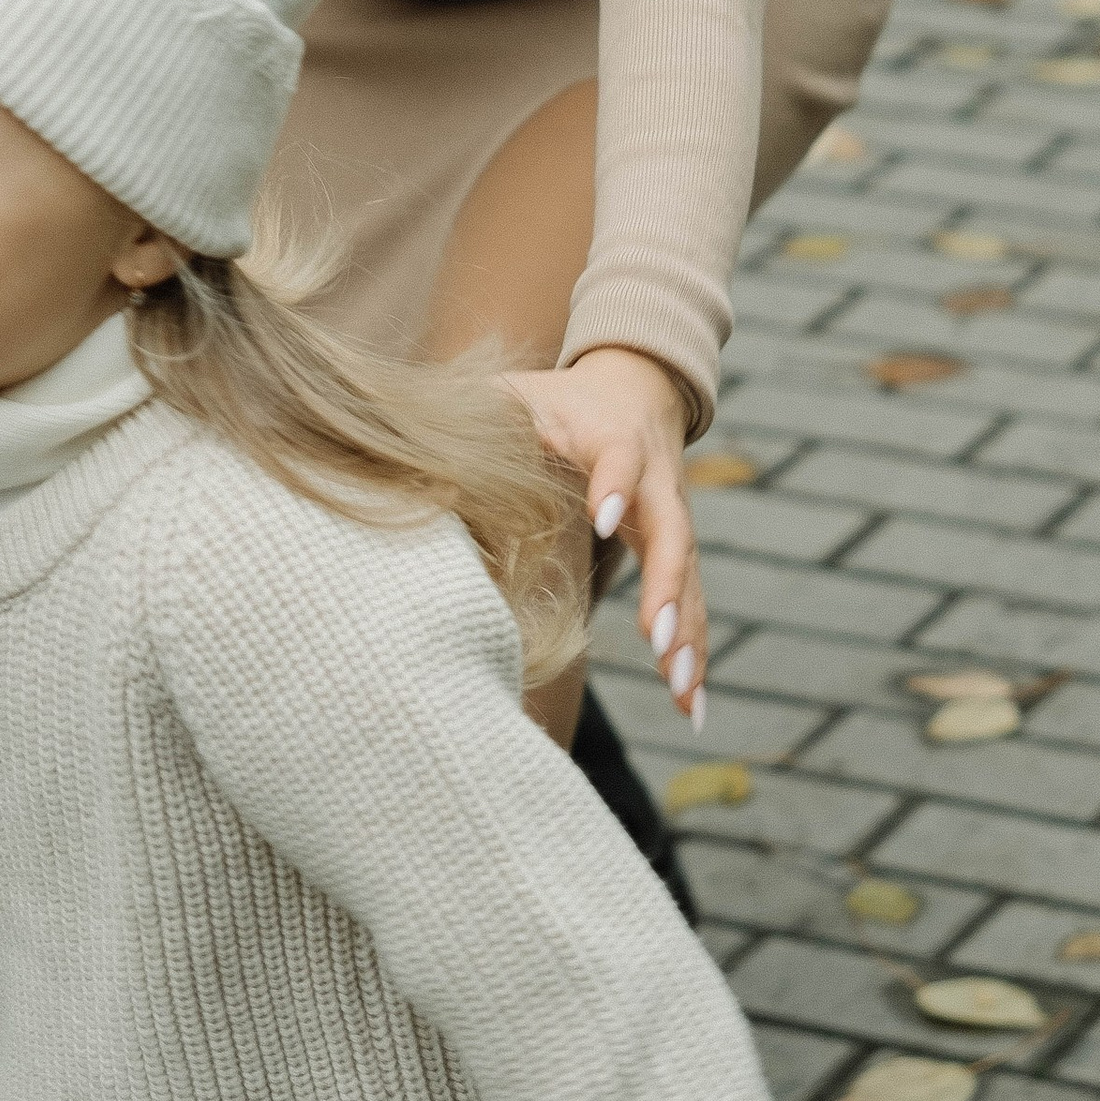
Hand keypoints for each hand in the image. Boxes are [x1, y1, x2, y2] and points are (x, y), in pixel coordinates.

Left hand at [507, 346, 704, 716]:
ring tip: (681, 689)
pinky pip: (693, 608)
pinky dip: (694, 656)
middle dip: (667, 587)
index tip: (603, 520)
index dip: (614, 486)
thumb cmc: (558, 401)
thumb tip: (405, 440)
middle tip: (657, 637)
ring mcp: (672, 521)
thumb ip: (479, 413)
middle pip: (671, 534)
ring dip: (687, 637)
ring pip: (689, 581)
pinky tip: (691, 708)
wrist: (635, 392)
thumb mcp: (519, 394)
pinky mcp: (676, 554)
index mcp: (611, 436)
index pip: (619, 458)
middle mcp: (656, 482)